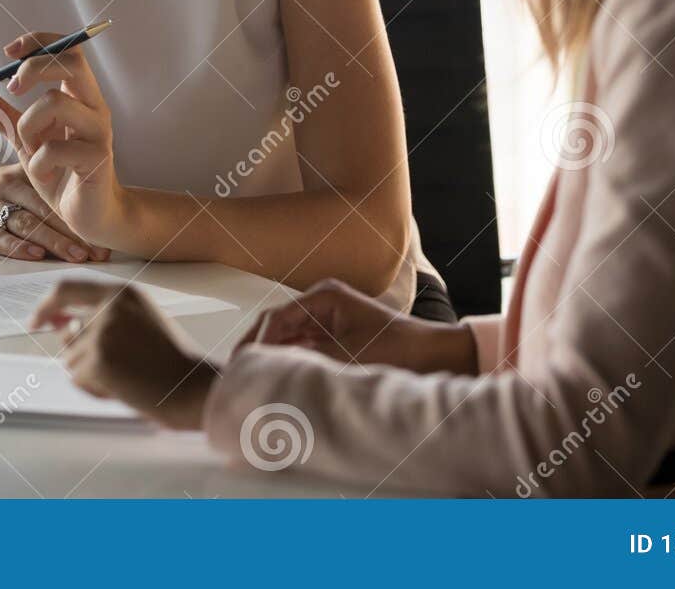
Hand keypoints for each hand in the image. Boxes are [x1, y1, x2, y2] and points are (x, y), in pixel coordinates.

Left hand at [0, 30, 127, 245]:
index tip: (9, 53)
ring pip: (56, 103)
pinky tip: (43, 176)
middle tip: (12, 90)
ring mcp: (98, 131)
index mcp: (79, 96)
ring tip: (30, 151)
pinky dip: (38, 163)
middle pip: (71, 62)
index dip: (39, 41)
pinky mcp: (97, 159)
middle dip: (34, 69)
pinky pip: (55, 149)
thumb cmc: (60, 172)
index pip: (68, 48)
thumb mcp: (23, 138)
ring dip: (29, 127)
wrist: (87, 216)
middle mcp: (93, 107)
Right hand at [0, 161, 104, 263]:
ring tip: (77, 255)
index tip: (102, 234)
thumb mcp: (12, 175)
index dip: (80, 215)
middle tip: (97, 250)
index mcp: (21, 174)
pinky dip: (17, 246)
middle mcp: (5, 187)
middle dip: (74, 232)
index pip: (55, 194)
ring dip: (53, 242)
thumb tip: (85, 200)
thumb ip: (44, 184)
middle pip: (45, 209)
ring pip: (25, 224)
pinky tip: (36, 255)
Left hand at [30, 279, 217, 429]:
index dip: (46, 306)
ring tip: (126, 377)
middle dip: (80, 356)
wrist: (189, 386)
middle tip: (112, 369)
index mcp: (121, 292)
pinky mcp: (98, 359)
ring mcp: (102, 332)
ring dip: (90, 374)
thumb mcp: (136, 323)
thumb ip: (98, 319)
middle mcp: (109, 307)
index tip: (35, 321)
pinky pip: (77, 379)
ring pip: (71, 359)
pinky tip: (122, 388)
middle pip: (68, 334)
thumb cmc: (167, 359)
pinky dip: (94, 389)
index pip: (67, 289)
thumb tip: (57, 326)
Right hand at [235, 279, 478, 373]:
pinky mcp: (335, 337)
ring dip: (273, 357)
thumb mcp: (346, 356)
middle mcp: (322, 302)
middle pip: (277, 325)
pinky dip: (290, 362)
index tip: (241, 364)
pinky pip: (303, 348)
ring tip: (255, 379)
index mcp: (324, 296)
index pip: (275, 317)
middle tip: (239, 375)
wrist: (436, 356)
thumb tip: (270, 368)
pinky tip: (280, 379)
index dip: (255, 342)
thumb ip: (305, 359)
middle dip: (259, 349)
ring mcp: (328, 319)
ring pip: (287, 338)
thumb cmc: (400, 349)